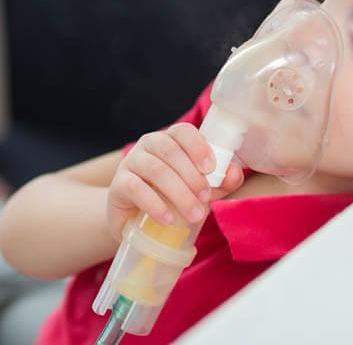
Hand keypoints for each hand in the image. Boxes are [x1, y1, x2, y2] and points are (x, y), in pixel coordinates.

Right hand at [106, 123, 243, 240]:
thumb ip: (222, 181)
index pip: (183, 132)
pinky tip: (169, 218)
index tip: (211, 168)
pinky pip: (135, 188)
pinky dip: (155, 204)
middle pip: (170, 151)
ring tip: (194, 215)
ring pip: (155, 169)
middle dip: (192, 176)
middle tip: (205, 198)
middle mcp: (149, 145)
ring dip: (179, 193)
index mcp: (171, 139)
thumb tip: (234, 174)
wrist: (139, 221)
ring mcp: (131, 162)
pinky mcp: (119, 185)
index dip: (198, 146)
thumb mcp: (202, 189)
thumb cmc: (174, 197)